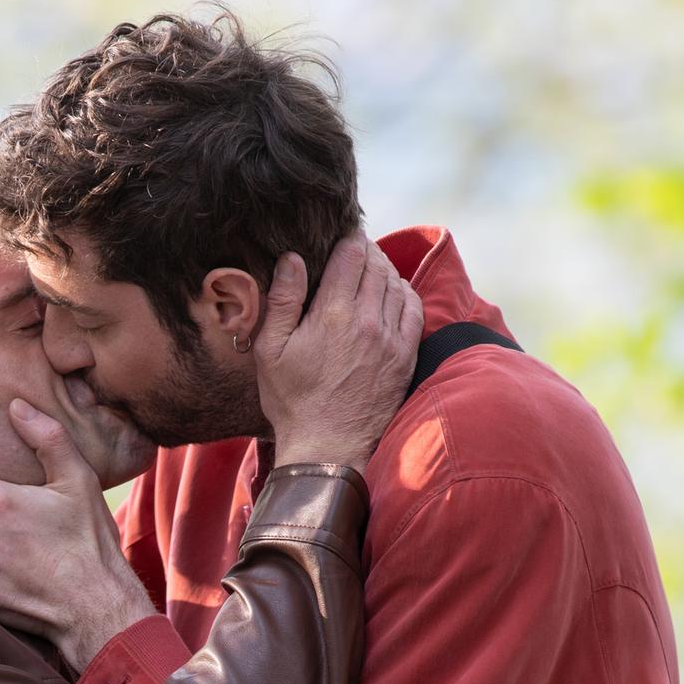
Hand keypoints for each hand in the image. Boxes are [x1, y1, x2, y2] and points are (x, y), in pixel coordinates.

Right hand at [253, 233, 424, 469]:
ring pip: (397, 284)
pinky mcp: (406, 357)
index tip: (342, 236)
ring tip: (370, 269)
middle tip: (355, 250)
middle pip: (377, 265)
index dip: (348, 239)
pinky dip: (404, 293)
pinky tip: (392, 294)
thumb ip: (282, 300)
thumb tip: (292, 258)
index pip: (351, 256)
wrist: (328, 447)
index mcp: (333, 314)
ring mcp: (392, 339)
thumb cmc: (292, 400)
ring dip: (384, 270)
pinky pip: (414, 309)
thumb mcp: (269, 351)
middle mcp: (368, 321)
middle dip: (366, 251)